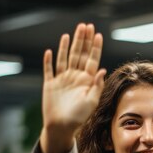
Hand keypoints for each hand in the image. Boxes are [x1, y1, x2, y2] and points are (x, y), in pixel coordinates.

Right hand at [39, 23, 105, 152]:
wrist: (61, 127)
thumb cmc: (79, 117)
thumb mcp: (91, 102)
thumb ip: (97, 86)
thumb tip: (103, 70)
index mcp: (87, 80)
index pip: (92, 60)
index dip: (95, 47)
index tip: (98, 35)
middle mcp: (75, 77)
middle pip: (79, 54)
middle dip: (83, 40)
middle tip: (86, 26)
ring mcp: (62, 79)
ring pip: (65, 58)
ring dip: (67, 45)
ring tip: (72, 33)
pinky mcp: (50, 84)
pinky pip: (49, 70)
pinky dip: (49, 61)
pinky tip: (50, 51)